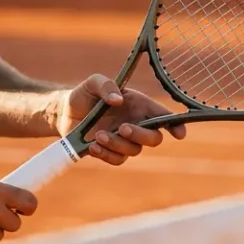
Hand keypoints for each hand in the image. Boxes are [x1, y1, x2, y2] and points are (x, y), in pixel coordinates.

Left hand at [56, 74, 186, 165]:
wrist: (64, 113)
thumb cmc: (84, 95)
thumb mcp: (92, 83)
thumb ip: (106, 85)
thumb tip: (118, 100)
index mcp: (138, 105)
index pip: (164, 116)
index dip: (176, 125)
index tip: (179, 134)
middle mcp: (136, 123)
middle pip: (154, 138)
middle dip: (141, 135)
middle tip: (122, 128)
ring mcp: (124, 140)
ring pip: (134, 151)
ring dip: (117, 144)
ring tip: (98, 135)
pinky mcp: (111, 152)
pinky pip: (118, 160)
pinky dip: (106, 154)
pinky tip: (93, 145)